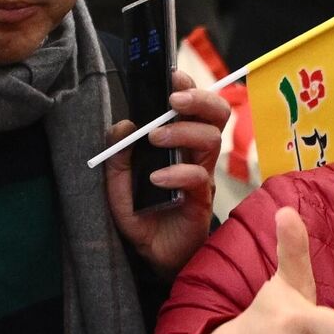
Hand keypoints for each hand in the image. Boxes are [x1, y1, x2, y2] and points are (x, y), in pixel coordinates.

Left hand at [103, 72, 227, 275]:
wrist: (150, 255)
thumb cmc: (141, 215)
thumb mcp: (118, 183)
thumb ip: (117, 155)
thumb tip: (123, 125)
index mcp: (180, 143)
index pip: (195, 107)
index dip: (189, 88)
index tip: (172, 78)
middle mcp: (196, 156)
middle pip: (216, 116)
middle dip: (198, 100)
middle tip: (173, 103)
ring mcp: (201, 177)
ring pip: (210, 140)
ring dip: (181, 133)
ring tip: (154, 139)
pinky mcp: (201, 201)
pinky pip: (198, 178)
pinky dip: (177, 173)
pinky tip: (156, 179)